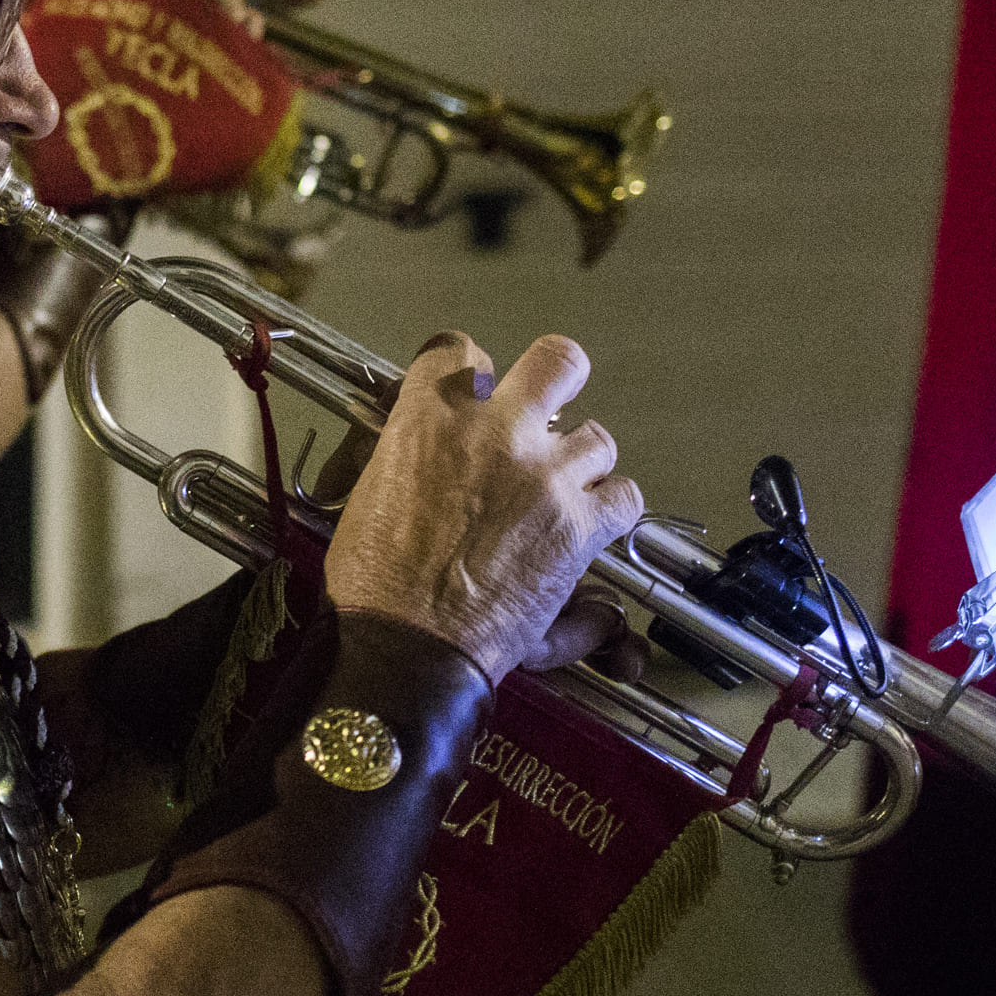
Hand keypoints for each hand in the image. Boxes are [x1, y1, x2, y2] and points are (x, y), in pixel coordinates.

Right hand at [318, 331, 642, 681]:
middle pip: (556, 362)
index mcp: (430, 419)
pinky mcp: (579, 525)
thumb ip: (411, 453)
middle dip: (556, 380)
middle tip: (547, 410)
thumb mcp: (370, 493)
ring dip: (581, 464)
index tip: (478, 391)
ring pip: (597, 438)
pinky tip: (590, 528)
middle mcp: (494, 433)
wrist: (406, 645)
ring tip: (563, 492)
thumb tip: (425, 451)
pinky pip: (625, 498)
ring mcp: (544, 475)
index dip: (473, 370)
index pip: (460, 350)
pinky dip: (611, 513)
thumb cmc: (376, 583)